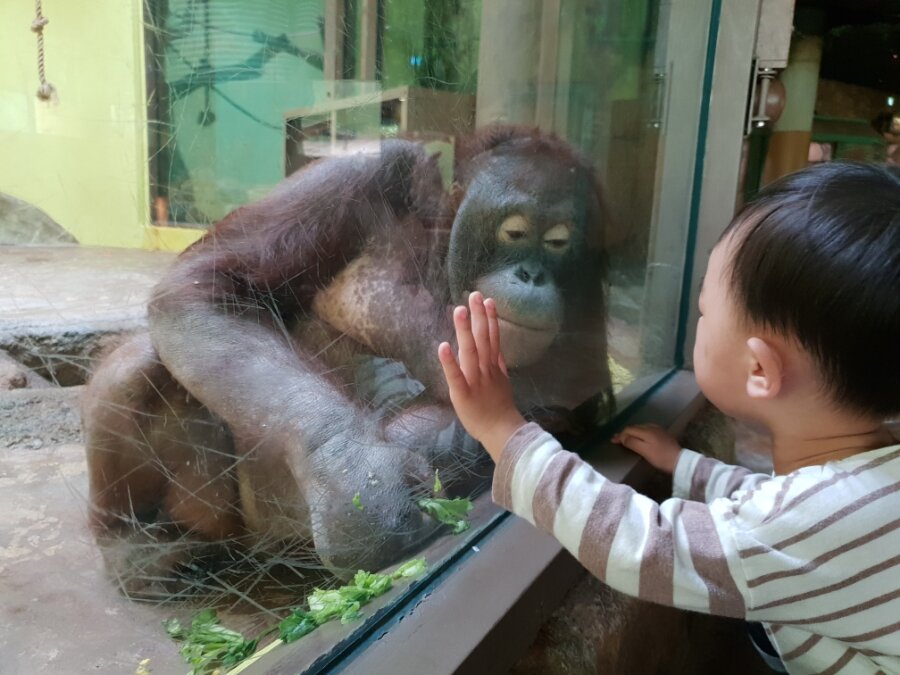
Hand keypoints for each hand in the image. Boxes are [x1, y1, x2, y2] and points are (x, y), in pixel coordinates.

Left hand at [438, 292, 525, 461]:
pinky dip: (449, 361)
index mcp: (494, 367)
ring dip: (465, 330)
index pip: (493, 338)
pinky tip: (443, 346)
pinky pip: (455, 375)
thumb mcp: (503, 382)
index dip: (490, 319)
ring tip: (459, 310)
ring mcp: (475, 380)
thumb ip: (499, 364)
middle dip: (478, 316)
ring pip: (470, 351)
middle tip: (474, 294)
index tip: (487, 301)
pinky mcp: (462, 393)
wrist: (501, 432)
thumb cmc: (499, 408)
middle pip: (483, 338)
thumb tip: (497, 348)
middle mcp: (485, 369)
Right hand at [612, 424, 681, 473]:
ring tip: (627, 437)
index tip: (612, 440)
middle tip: (617, 439)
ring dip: (633, 432)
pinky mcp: (663, 433)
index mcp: (646, 431)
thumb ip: (632, 442)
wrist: (679, 461)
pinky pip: (648, 429)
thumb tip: (622, 437)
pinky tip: (641, 436)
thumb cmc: (660, 458)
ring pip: (641, 428)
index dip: (620, 435)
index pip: (629, 430)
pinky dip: (641, 432)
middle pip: (634, 427)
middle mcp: (651, 427)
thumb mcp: (644, 451)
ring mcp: (658, 429)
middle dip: (625, 433)